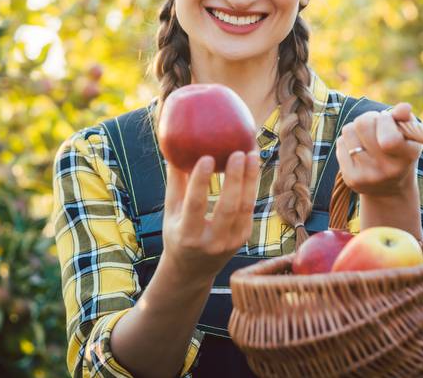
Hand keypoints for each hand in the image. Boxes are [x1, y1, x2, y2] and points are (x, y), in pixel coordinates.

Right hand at [161, 150, 259, 282]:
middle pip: (228, 207)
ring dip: (250, 179)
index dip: (201, 182)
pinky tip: (252, 167)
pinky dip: (252, 187)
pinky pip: (249, 209)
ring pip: (244, 207)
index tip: (207, 158)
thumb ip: (175, 184)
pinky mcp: (244, 237)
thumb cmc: (178, 234)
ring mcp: (231, 241)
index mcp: (188, 235)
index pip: (195, 206)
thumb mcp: (171, 213)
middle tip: (238, 152)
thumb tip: (173, 151)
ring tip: (251, 154)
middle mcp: (212, 241)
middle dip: (235, 178)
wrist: (193, 270)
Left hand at [335, 102, 422, 199]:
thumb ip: (406, 118)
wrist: (390, 188)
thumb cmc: (400, 150)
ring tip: (367, 138)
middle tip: (376, 127)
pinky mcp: (352, 179)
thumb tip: (404, 107)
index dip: (385, 120)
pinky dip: (348, 141)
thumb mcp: (409, 134)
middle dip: (368, 119)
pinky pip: (340, 143)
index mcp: (408, 156)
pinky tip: (359, 150)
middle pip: (363, 124)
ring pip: (349, 130)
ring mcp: (369, 176)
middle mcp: (388, 169)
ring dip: (356, 129)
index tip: (388, 120)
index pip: (389, 137)